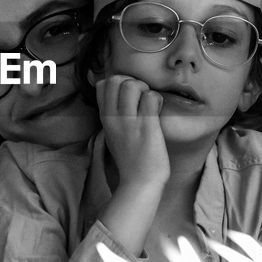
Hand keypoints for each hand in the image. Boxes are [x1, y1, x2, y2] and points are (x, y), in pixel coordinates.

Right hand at [95, 74, 167, 189]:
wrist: (140, 182)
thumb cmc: (131, 158)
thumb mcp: (113, 134)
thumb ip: (113, 114)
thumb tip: (117, 95)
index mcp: (105, 118)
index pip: (102, 85)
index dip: (119, 83)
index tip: (129, 97)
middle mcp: (113, 118)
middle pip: (115, 79)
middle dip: (132, 82)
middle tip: (141, 99)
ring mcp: (129, 122)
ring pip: (132, 84)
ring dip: (145, 89)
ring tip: (150, 104)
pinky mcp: (147, 126)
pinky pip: (151, 97)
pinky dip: (158, 100)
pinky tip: (158, 111)